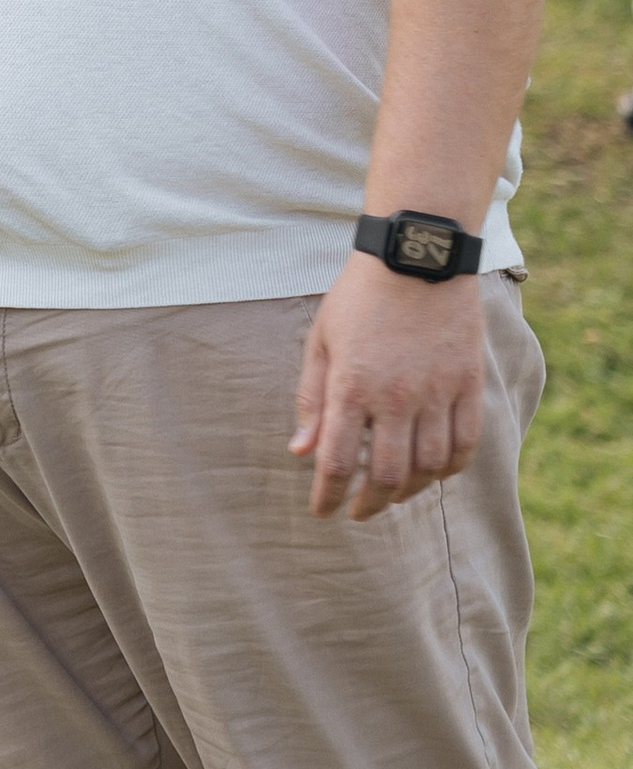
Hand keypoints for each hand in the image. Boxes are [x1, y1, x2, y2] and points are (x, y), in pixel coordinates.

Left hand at [291, 251, 483, 517]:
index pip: (338, 462)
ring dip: (409, 492)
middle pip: (387, 476)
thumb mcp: (321, 341)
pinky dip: (449, 469)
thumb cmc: (359, 297)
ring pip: (429, 467)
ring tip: (393, 495)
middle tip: (359, 511)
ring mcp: (438, 392)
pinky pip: (465, 444)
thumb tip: (301, 452)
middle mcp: (397, 396)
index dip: (328, 496)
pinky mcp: (469, 384)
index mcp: (352, 386)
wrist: (416, 256)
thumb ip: (311, 399)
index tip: (323, 512)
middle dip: (369, 504)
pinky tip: (433, 474)